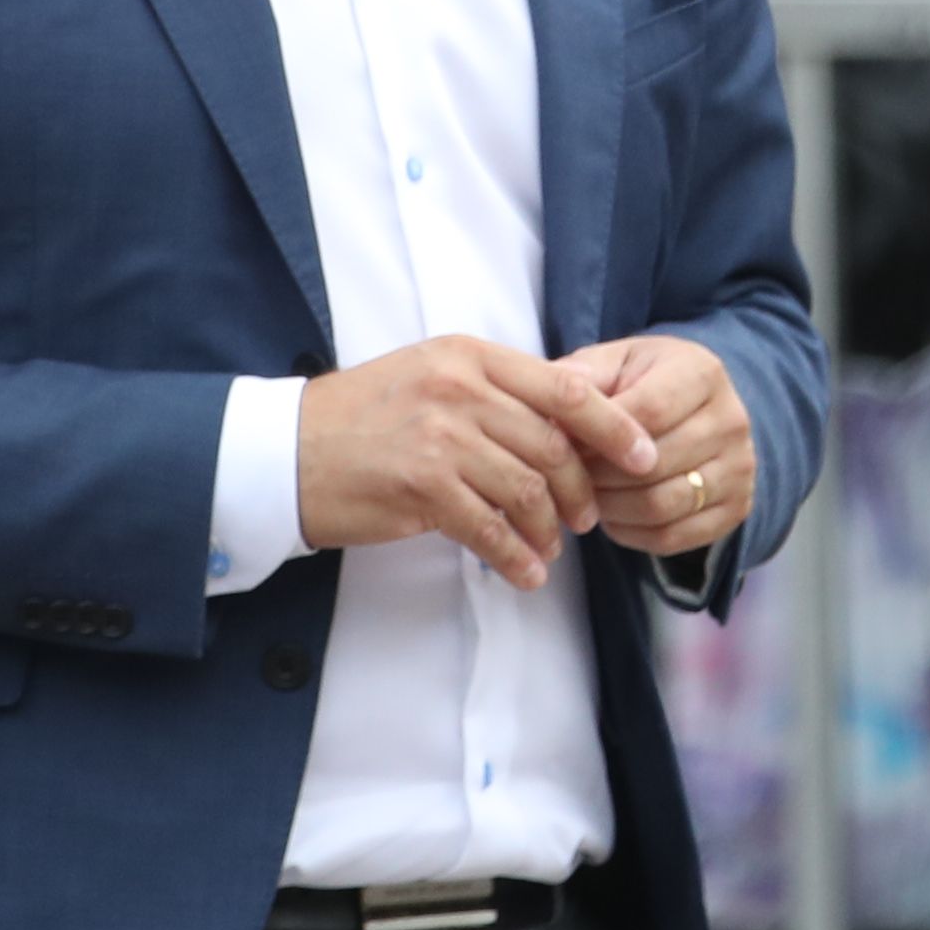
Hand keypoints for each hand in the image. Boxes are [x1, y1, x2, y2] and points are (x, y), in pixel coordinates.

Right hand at [295, 333, 660, 590]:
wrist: (287, 449)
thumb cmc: (362, 418)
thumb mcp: (430, 378)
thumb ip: (493, 393)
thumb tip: (564, 428)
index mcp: (468, 356)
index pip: (565, 389)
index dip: (614, 426)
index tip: (642, 455)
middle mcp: (459, 388)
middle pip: (554, 446)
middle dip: (581, 490)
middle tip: (585, 519)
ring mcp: (441, 436)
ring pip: (528, 490)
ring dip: (548, 529)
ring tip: (548, 550)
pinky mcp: (422, 485)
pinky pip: (491, 528)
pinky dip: (516, 557)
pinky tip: (524, 573)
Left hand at [566, 335, 755, 557]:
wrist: (697, 411)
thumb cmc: (645, 382)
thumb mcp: (616, 362)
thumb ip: (584, 375)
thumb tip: (553, 401)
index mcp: (703, 373)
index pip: (649, 412)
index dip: (599, 434)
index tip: (563, 441)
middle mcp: (732, 420)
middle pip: (655, 464)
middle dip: (598, 474)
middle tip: (566, 475)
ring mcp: (740, 469)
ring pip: (661, 505)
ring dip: (611, 507)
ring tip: (585, 494)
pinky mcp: (736, 509)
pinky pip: (672, 538)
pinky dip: (631, 533)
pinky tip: (612, 514)